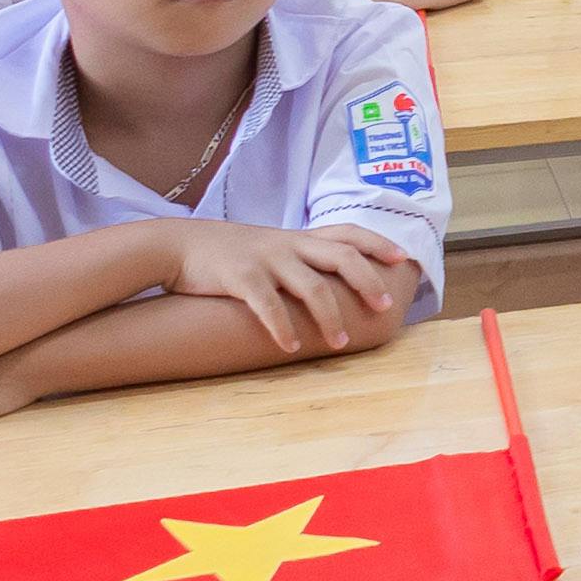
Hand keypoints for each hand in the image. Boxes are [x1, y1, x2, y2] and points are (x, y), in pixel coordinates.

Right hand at [168, 219, 424, 354]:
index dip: (377, 243)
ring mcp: (266, 259)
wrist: (178, 245)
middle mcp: (288, 245)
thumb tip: (334, 282)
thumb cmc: (229, 252)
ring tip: (340, 344)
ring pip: (311, 286)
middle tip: (384, 308)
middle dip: (368, 282)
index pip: (347, 233)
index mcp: (298, 238)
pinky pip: (267, 305)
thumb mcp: (270, 247)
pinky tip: (291, 347)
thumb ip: (300, 258)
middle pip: (341, 257)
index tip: (402, 259)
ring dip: (330, 318)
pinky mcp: (240, 276)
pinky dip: (282, 328)